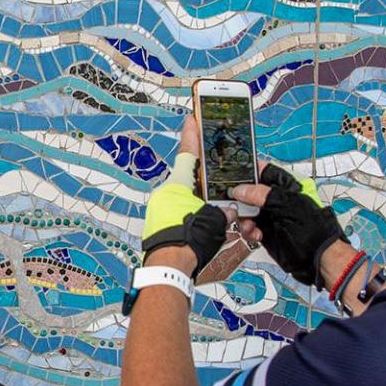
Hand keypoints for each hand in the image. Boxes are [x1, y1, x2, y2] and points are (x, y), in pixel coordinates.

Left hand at [139, 115, 226, 278]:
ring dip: (198, 206)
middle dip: (203, 184)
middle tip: (215, 186)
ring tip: (211, 219)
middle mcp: (166, 193)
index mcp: (179, 184)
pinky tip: (200, 231)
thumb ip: (223, 209)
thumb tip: (228, 211)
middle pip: (189, 181)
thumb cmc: (191, 239)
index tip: (192, 117)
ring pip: (184, 201)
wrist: (169, 267)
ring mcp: (159, 210)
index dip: (193, 135)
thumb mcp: (216, 219)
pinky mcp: (157, 226)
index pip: (189, 153)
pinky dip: (190, 219)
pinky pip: (177, 216)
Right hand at [229, 164, 345, 286]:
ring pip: (245, 211)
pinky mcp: (264, 232)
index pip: (264, 172)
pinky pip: (248, 227)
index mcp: (285, 188)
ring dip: (243, 218)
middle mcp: (275, 201)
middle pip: (249, 193)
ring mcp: (269, 217)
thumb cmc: (315, 231)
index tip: (234, 174)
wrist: (316, 258)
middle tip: (237, 204)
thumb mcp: (288, 206)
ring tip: (250, 225)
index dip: (249, 171)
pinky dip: (248, 231)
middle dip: (240, 199)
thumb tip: (241, 190)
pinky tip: (256, 234)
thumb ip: (263, 195)